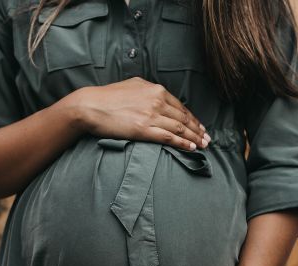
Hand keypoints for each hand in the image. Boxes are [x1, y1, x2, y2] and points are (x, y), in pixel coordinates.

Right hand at [67, 77, 210, 150]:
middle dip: (197, 129)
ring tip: (203, 145)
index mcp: (155, 89)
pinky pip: (169, 137)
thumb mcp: (132, 85)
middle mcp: (156, 101)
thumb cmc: (107, 97)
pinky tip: (190, 148)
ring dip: (194, 138)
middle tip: (207, 138)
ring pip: (179, 128)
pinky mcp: (144, 129)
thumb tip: (157, 94)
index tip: (199, 126)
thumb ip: (147, 90)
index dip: (192, 118)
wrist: (90, 106)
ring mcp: (151, 115)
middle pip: (183, 117)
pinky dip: (182, 143)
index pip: (180, 106)